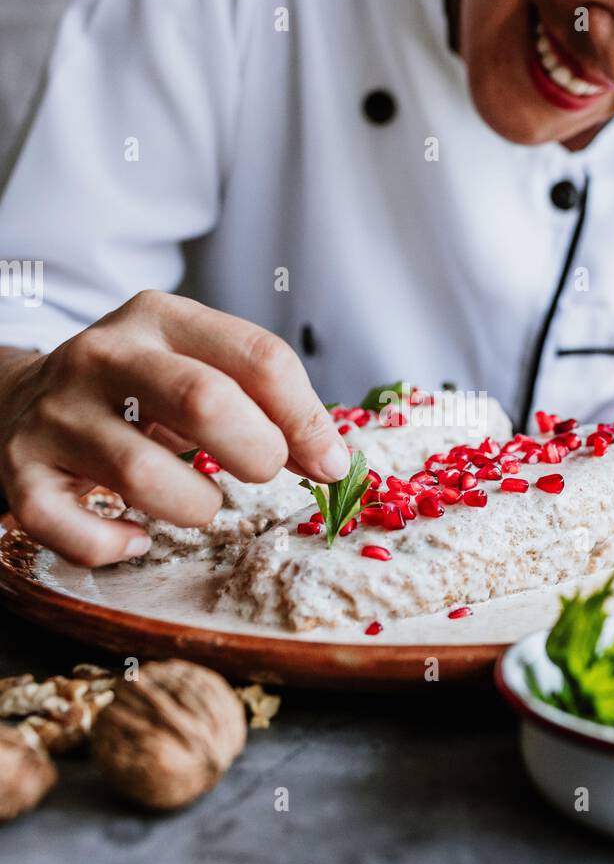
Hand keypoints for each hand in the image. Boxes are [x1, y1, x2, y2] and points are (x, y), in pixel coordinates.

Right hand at [0, 291, 349, 566]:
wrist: (19, 399)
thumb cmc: (138, 391)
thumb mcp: (200, 368)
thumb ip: (270, 403)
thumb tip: (333, 461)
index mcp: (160, 318)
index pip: (259, 357)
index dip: (307, 419)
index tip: (329, 463)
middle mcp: (104, 356)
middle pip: (205, 401)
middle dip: (257, 453)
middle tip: (262, 472)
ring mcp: (57, 414)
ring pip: (143, 475)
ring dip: (194, 507)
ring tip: (198, 504)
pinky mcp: (21, 471)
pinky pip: (73, 528)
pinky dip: (116, 545)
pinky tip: (135, 536)